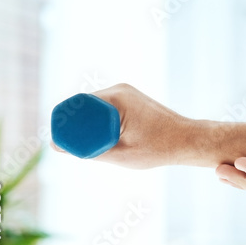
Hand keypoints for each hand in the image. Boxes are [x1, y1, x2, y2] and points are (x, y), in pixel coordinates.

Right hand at [50, 83, 204, 168]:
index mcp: (116, 98)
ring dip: (87, 122)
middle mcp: (120, 90)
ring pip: (94, 107)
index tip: (57, 140)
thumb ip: (88, 151)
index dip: (64, 122)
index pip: (77, 106)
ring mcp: (126, 93)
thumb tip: (58, 148)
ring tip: (81, 143)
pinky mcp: (131, 99)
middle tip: (67, 145)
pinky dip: (98, 120)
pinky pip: (106, 108)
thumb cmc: (159, 148)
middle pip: (84, 106)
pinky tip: (94, 135)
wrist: (188, 140)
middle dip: (73, 124)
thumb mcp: (120, 154)